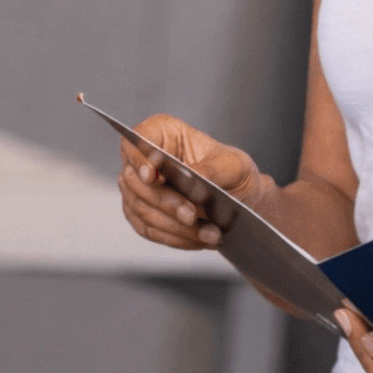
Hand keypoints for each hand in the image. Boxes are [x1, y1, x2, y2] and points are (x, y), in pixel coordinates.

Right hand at [118, 114, 262, 250]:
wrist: (237, 198)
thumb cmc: (232, 171)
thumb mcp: (233, 165)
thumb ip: (211, 169)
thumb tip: (192, 177)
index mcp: (162, 132)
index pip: (138, 139)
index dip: (140, 158)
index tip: (153, 175)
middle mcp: (143, 159)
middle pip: (135, 181)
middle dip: (166, 202)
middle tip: (192, 216)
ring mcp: (137, 188)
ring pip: (142, 209)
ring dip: (175, 226)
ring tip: (209, 234)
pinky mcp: (140, 214)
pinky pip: (149, 229)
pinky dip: (175, 238)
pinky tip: (199, 240)